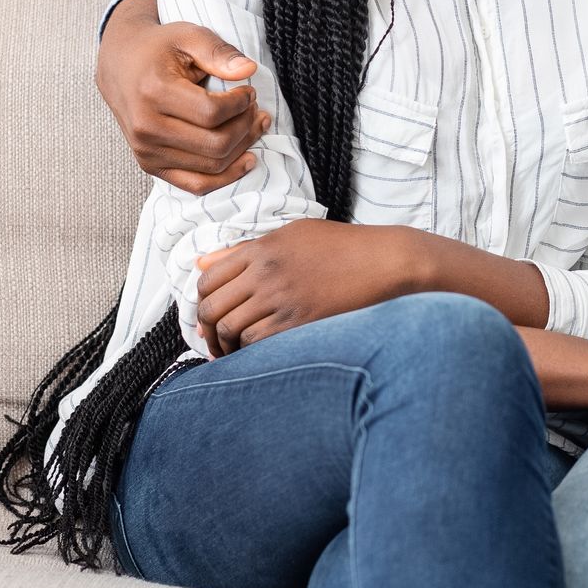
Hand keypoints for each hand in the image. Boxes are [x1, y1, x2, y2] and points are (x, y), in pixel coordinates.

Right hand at [98, 0, 268, 195]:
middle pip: (216, 143)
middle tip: (257, 110)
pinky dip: (225, 177)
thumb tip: (249, 69)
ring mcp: (146, 151)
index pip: (212, 113)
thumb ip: (219, 52)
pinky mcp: (150, 165)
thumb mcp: (188, 36)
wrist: (120, 65)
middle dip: (247, 127)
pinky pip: (196, 184)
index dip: (241, 104)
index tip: (249, 92)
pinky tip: (246, 160)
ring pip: (212, 165)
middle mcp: (147, 128)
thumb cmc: (158, 49)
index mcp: (153, 93)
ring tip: (255, 126)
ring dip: (243, 147)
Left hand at [194, 219, 414, 356]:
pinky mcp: (299, 321)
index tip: (209, 315)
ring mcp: (282, 297)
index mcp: (262, 247)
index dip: (201, 302)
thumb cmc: (343, 247)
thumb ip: (245, 249)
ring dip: (227, 345)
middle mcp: (266, 272)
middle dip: (206, 330)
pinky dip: (250, 351)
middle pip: (212, 308)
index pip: (207, 278)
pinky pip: (256, 343)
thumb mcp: (293, 234)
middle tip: (215, 341)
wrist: (386, 261)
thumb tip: (201, 262)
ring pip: (231, 329)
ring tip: (234, 352)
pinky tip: (257, 353)